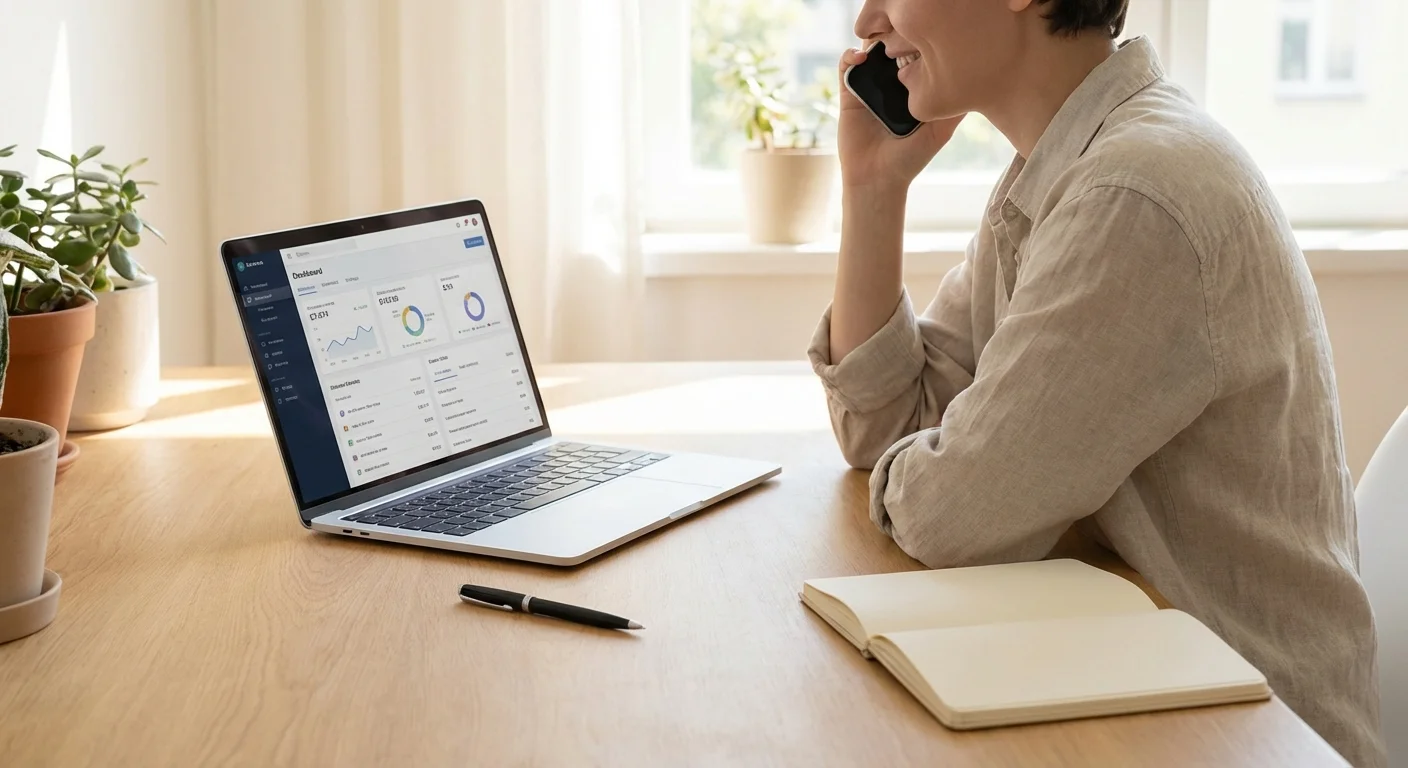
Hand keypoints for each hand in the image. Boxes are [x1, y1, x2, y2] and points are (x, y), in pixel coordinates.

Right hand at [837, 47, 964, 192]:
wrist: (878, 178)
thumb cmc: (910, 158)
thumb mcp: (940, 130)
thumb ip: (955, 108)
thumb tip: (976, 79)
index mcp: (913, 88)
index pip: (916, 54)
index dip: (918, 41)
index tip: (923, 39)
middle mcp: (892, 84)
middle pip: (892, 48)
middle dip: (896, 36)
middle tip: (901, 34)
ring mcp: (870, 87)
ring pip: (870, 52)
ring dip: (874, 41)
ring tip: (881, 41)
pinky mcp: (848, 94)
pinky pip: (846, 67)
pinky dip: (851, 56)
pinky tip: (860, 58)